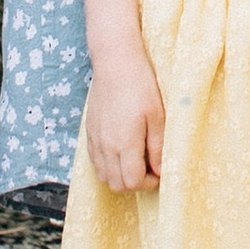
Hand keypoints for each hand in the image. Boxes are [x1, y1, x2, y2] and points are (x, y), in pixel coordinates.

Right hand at [84, 46, 164, 193]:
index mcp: (125, 144)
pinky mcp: (89, 132)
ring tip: (135, 160)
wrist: (115, 63)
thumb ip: (158, 147)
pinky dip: (108, 165)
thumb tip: (160, 171)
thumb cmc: (141, 86)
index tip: (158, 171)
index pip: (132, 182)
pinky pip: (95, 161)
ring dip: (119, 176)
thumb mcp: (157, 117)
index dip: (148, 183)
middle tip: (149, 168)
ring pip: (103, 176)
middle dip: (134, 183)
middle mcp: (106, 146)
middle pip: (116, 185)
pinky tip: (121, 151)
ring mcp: (95, 140)